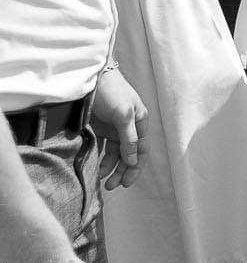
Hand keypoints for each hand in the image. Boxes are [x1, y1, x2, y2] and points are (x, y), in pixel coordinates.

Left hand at [91, 64, 145, 188]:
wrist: (90, 76)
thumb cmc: (111, 91)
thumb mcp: (123, 114)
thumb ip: (129, 138)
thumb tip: (133, 160)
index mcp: (140, 122)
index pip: (141, 150)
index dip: (135, 168)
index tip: (126, 184)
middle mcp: (130, 126)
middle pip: (129, 155)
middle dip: (122, 171)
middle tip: (111, 186)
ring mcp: (114, 127)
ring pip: (116, 153)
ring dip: (111, 167)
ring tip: (102, 179)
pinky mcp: (100, 127)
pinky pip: (103, 147)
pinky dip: (102, 158)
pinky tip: (96, 166)